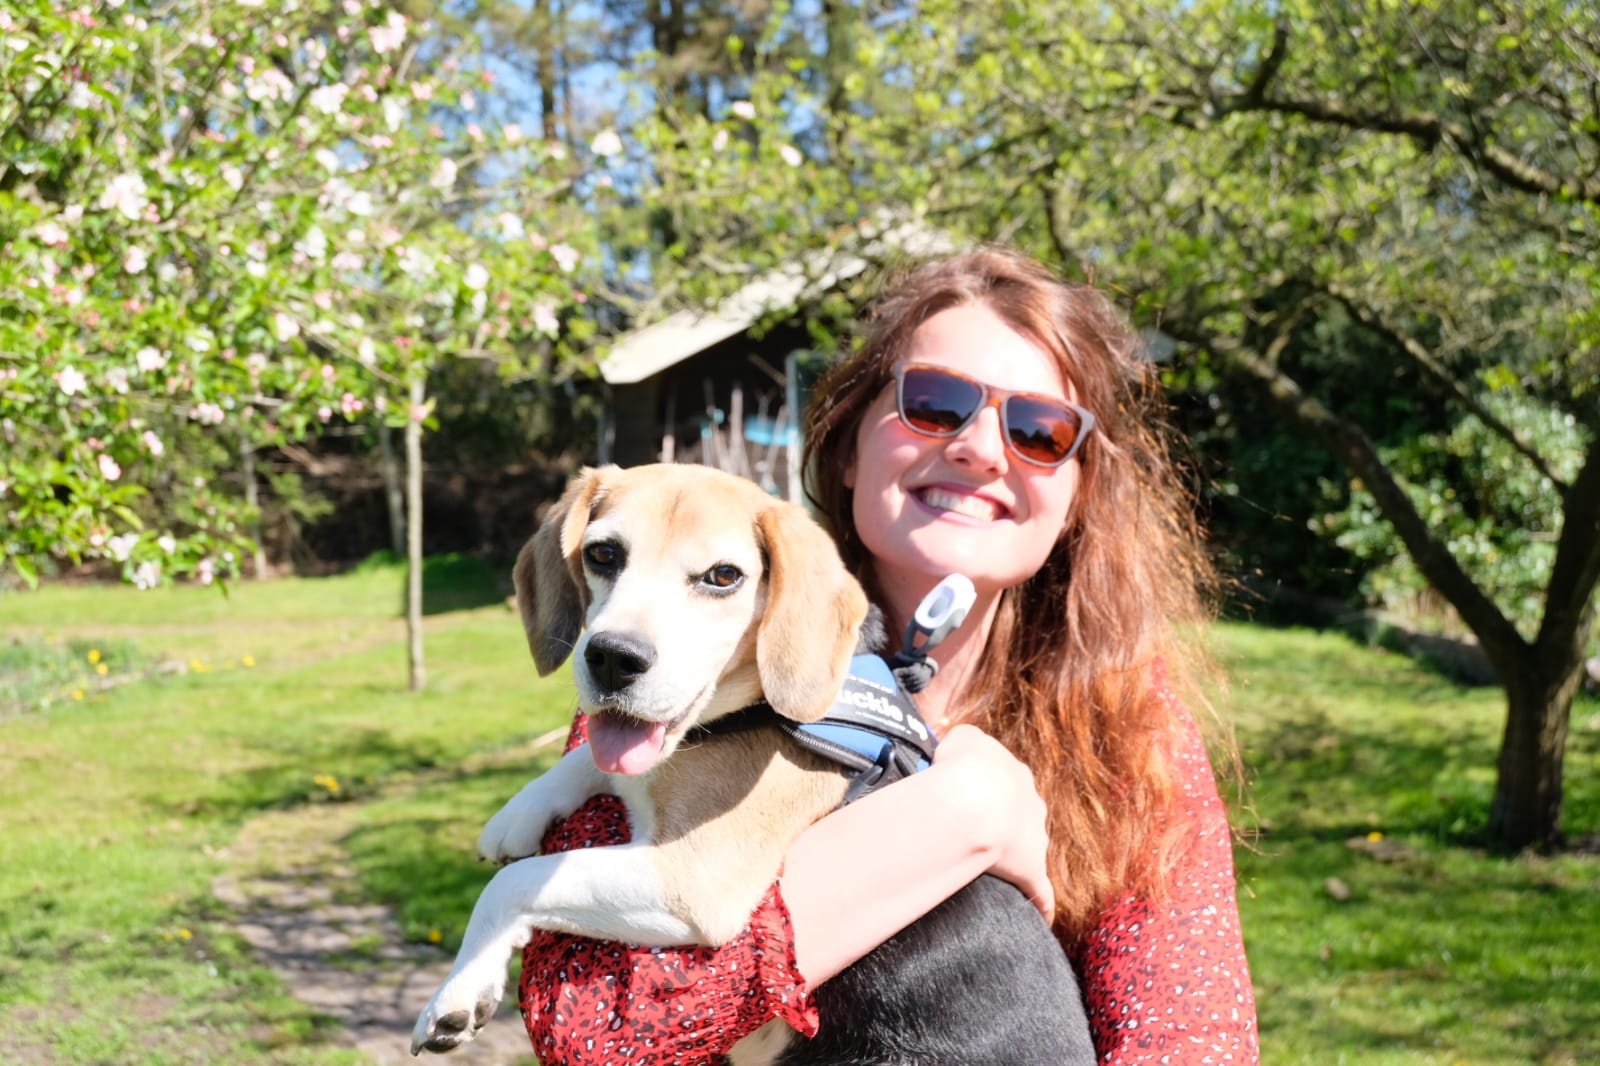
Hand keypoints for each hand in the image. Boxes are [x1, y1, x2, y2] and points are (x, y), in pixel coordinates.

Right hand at [932, 724, 1054, 919]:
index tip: (966, 798)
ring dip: (1014, 857)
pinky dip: (1041, 904)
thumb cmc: (964, 765)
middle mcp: (1031, 804)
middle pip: (1020, 816)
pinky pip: (1040, 892)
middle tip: (973, 831)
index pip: (1004, 782)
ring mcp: (1035, 839)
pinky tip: (1040, 917)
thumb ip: (965, 743)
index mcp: (1015, 774)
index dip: (985, 790)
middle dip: (1003, 823)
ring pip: (1029, 849)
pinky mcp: (1032, 871)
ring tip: (988, 867)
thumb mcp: (961, 738)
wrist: (975, 798)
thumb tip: (956, 752)